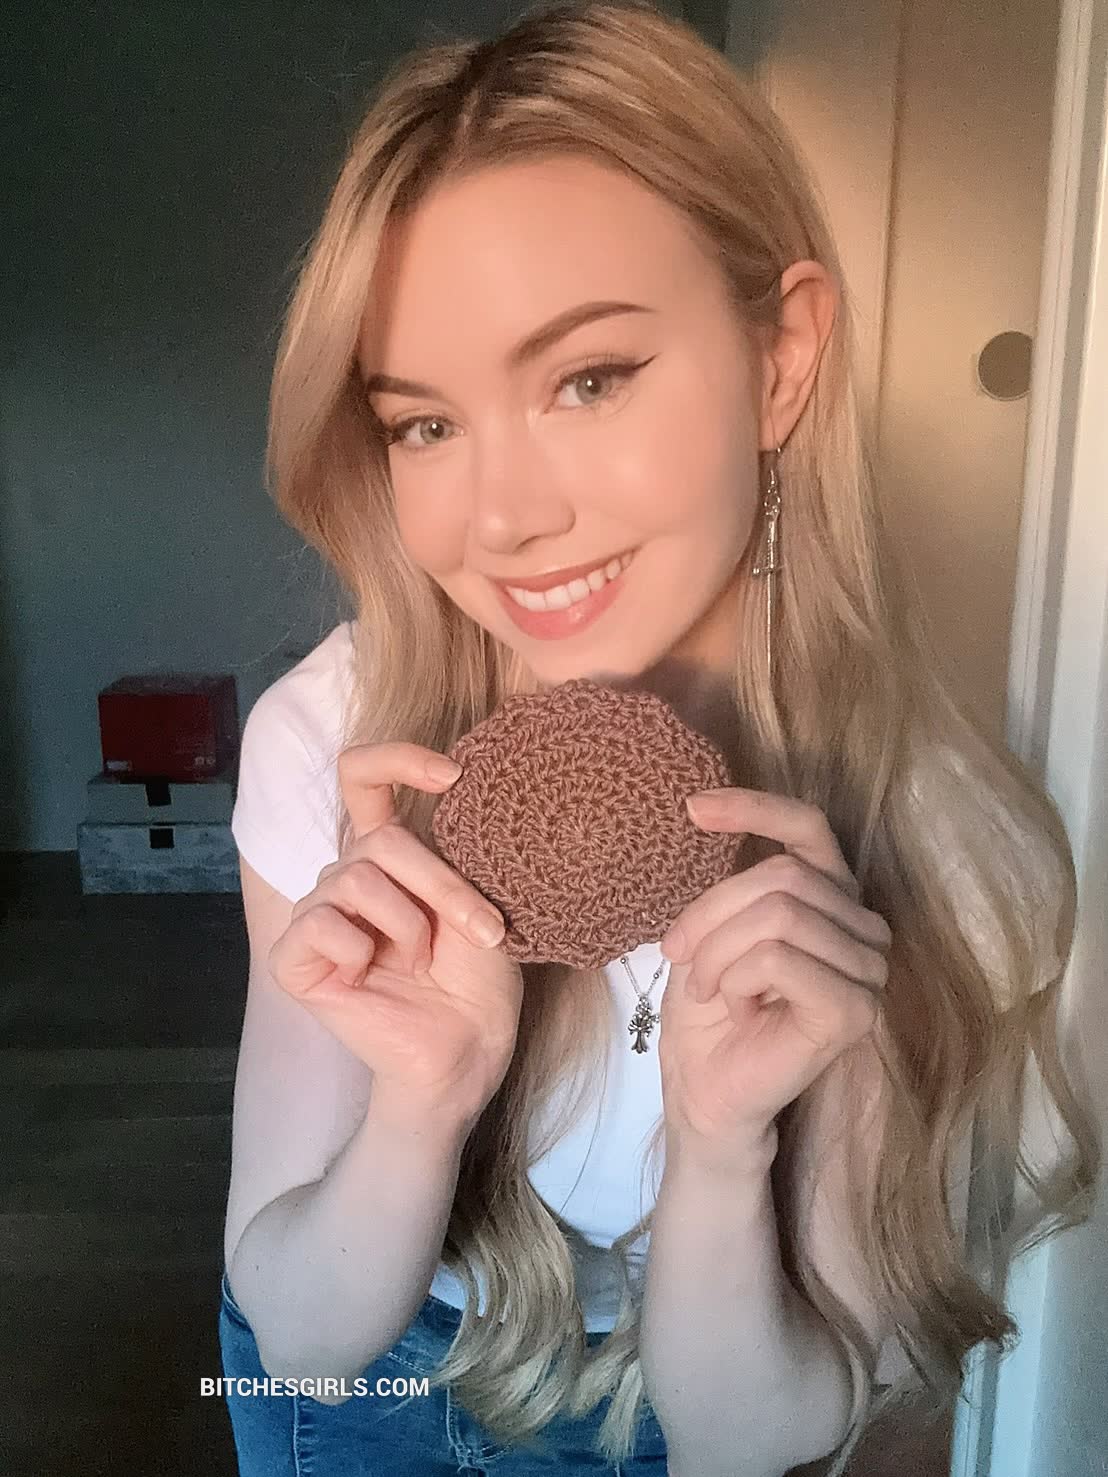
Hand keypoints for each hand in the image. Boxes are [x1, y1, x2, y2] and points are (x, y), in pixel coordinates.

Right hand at [267, 741, 523, 1128]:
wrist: (467, 1050)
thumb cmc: (478, 979)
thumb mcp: (476, 899)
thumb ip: (449, 848)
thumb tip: (452, 784)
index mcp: (387, 855)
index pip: (362, 777)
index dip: (397, 759)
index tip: (452, 774)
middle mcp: (347, 876)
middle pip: (381, 838)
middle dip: (443, 886)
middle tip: (482, 931)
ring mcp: (316, 915)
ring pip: (358, 879)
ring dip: (410, 925)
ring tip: (422, 962)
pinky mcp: (294, 959)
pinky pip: (322, 923)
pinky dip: (362, 951)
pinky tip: (373, 977)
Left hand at [656, 787, 891, 1168]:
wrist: (705, 1093)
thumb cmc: (709, 1014)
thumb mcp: (710, 931)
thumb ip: (731, 881)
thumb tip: (703, 807)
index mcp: (831, 897)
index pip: (808, 827)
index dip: (754, 808)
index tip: (693, 808)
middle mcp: (862, 926)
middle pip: (781, 875)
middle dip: (711, 914)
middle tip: (681, 957)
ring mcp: (867, 970)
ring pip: (778, 914)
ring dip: (718, 953)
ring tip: (710, 990)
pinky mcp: (854, 1009)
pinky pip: (780, 957)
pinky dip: (737, 980)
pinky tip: (739, 1010)